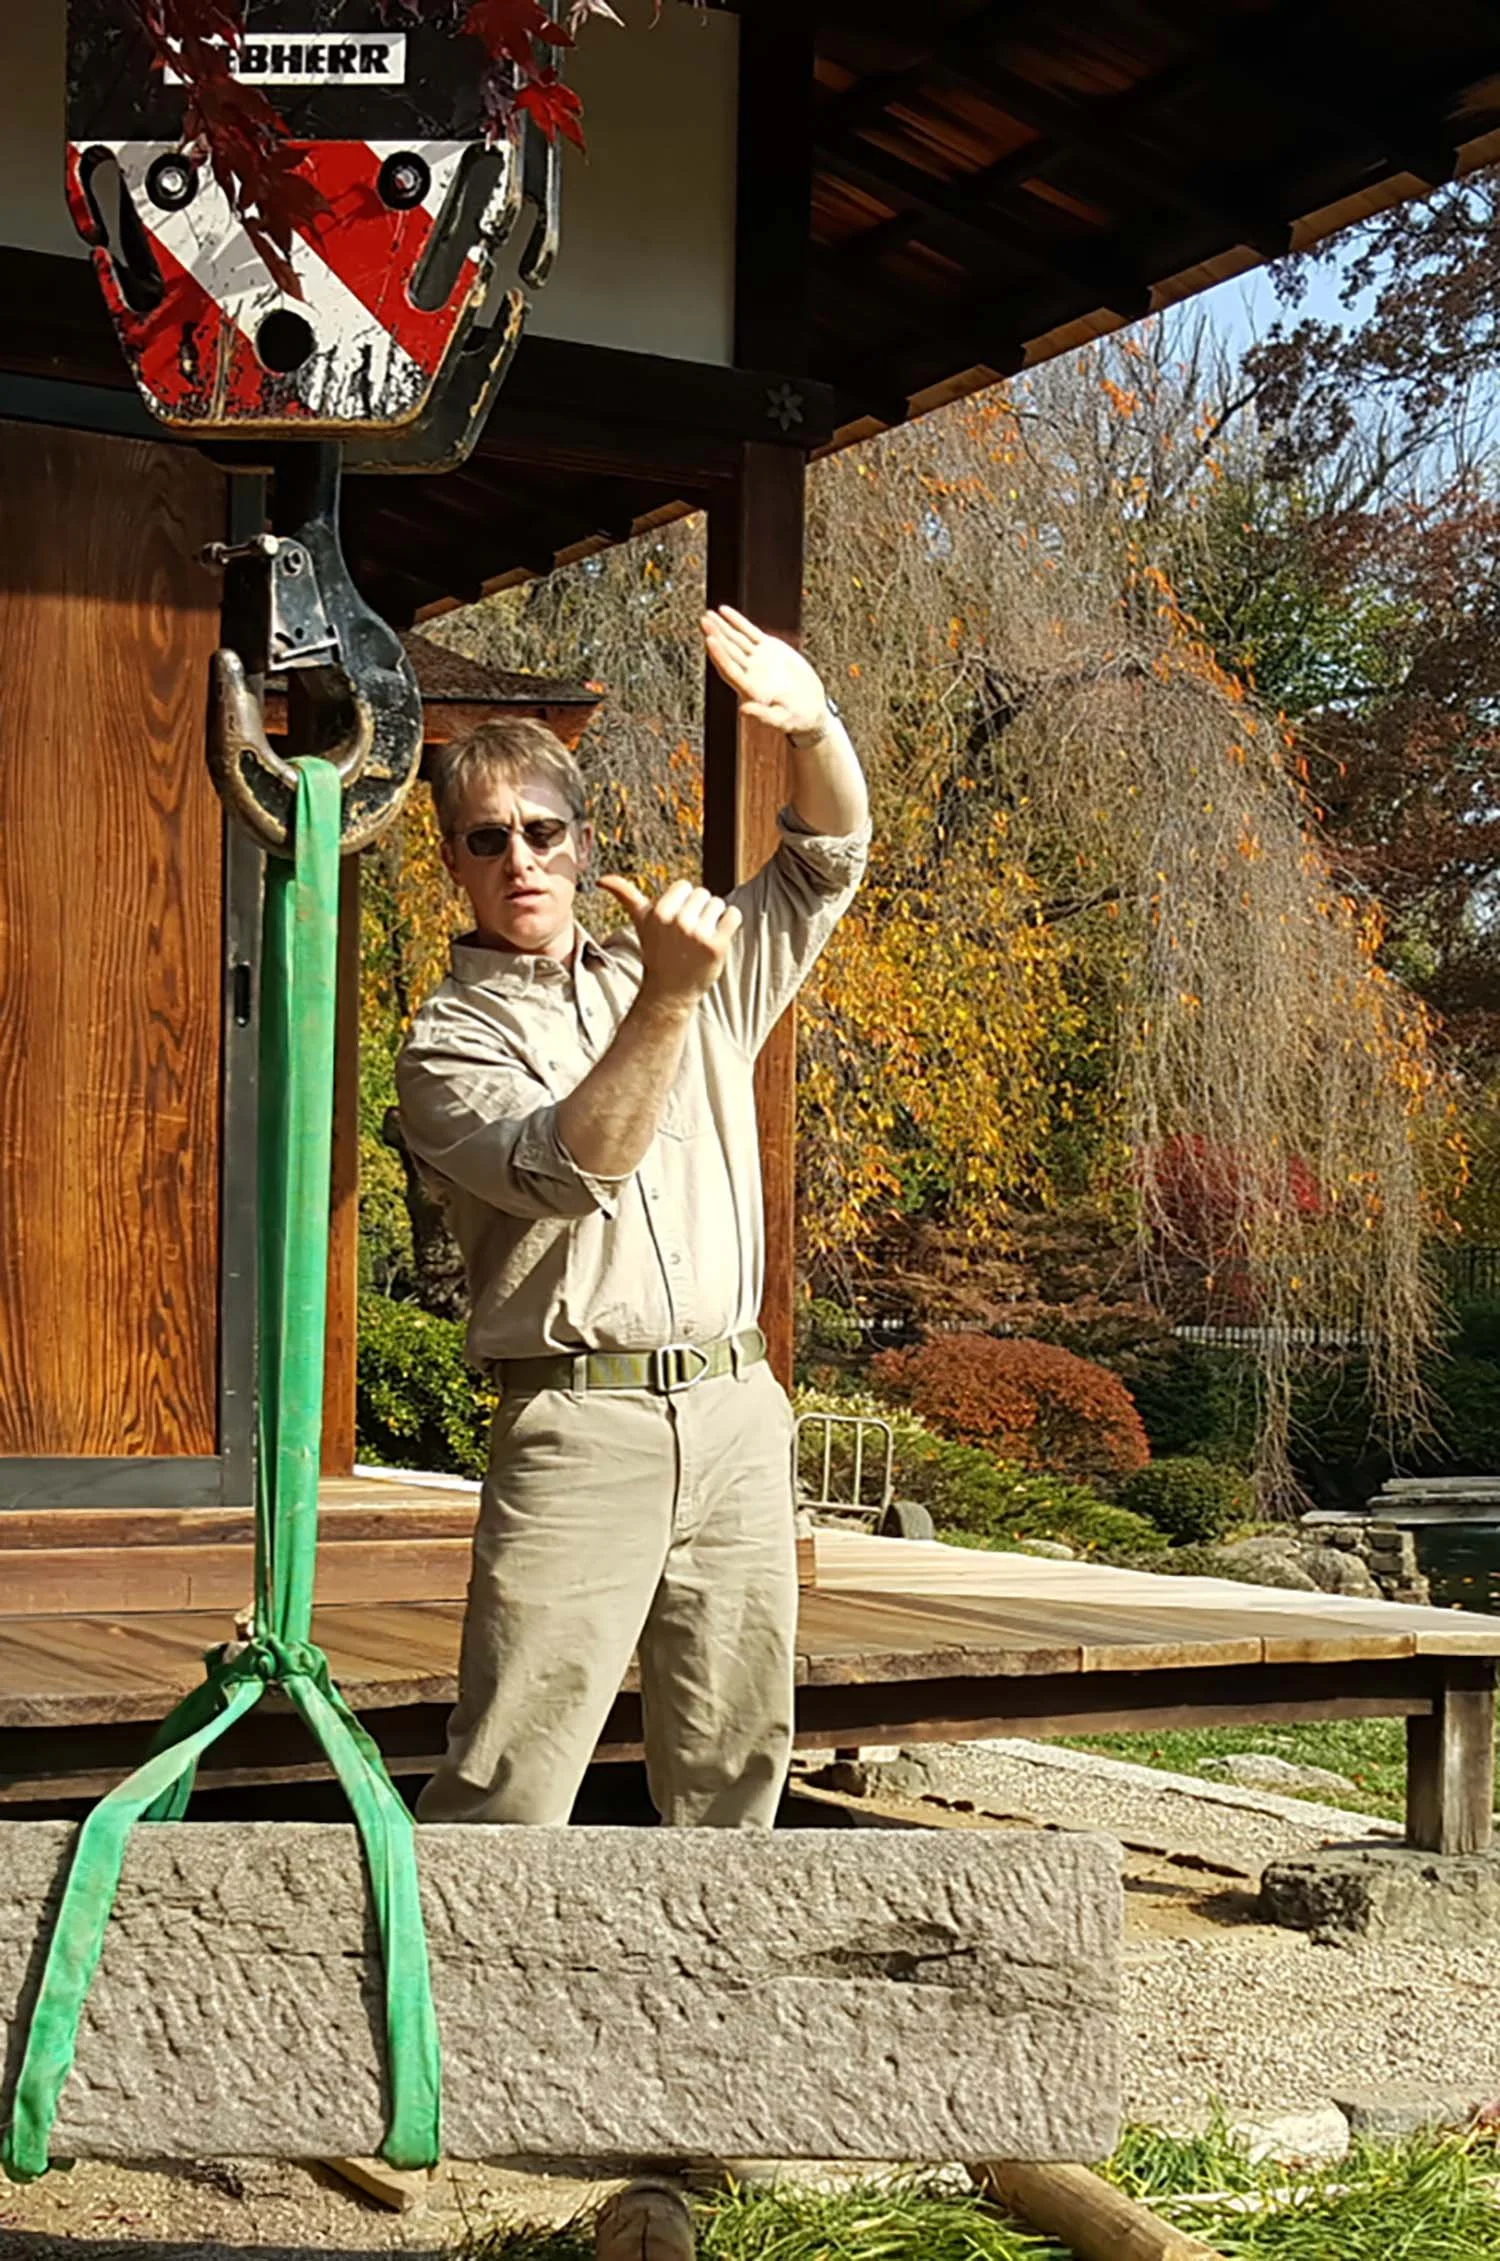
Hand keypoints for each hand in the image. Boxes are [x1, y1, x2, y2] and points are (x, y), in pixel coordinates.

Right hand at [598, 875, 743, 1006]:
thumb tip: (601, 879)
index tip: (675, 922)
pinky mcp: (716, 946)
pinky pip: (733, 915)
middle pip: (703, 894)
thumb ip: (625, 895)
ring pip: (718, 904)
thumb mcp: (640, 922)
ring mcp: (698, 934)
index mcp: (659, 912)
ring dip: (713, 919)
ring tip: (700, 939)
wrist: (670, 991)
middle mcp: (678, 922)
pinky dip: (730, 923)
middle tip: (688, 935)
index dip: (683, 902)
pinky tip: (717, 938)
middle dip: (698, 910)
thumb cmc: (657, 952)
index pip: (684, 886)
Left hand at [701, 605, 832, 739]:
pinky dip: (737, 621)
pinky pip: (749, 632)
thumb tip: (743, 710)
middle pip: (728, 651)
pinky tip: (724, 611)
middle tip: (704, 621)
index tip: (709, 640)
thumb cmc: (795, 718)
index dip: (719, 655)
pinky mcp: (768, 648)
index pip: (729, 669)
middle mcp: (749, 672)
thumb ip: (763, 716)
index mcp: (749, 688)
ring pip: (735, 639)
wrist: (809, 708)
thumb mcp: (781, 720)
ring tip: (708, 614)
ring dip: (721, 627)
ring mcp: (757, 659)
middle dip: (716, 635)